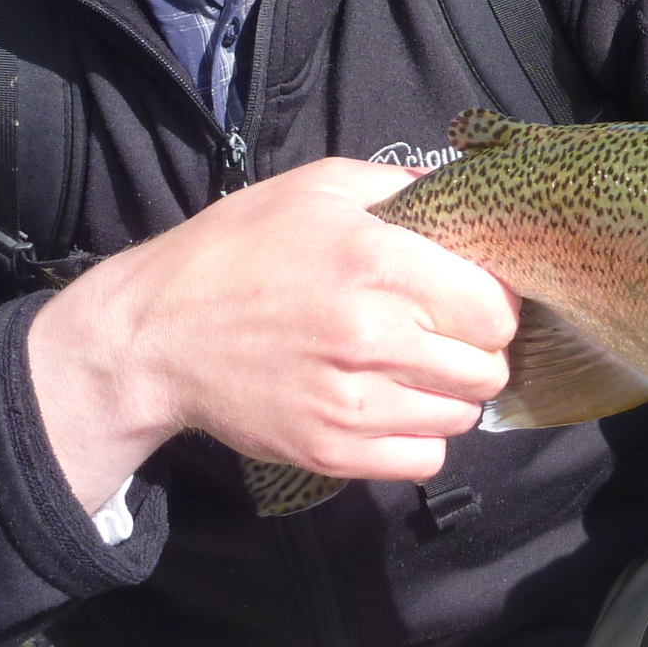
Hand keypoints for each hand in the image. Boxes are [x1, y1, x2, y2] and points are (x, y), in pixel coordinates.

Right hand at [27, 159, 518, 509]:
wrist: (153, 333)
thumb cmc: (236, 249)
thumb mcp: (315, 188)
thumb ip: (398, 187)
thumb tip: (465, 198)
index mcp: (377, 261)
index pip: (494, 309)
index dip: (492, 305)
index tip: (471, 300)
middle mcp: (372, 335)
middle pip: (487, 368)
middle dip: (476, 352)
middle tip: (445, 339)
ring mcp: (351, 402)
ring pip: (461, 417)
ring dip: (449, 396)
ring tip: (412, 371)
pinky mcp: (329, 450)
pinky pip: (424, 460)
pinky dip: (420, 439)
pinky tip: (392, 408)